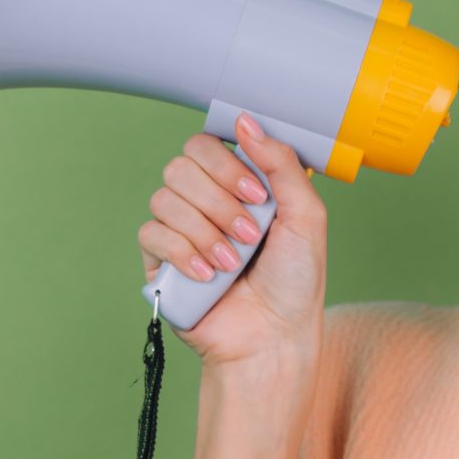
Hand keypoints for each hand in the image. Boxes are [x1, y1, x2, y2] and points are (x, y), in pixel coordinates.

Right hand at [138, 112, 326, 371]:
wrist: (273, 338)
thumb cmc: (294, 282)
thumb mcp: (307, 217)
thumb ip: (281, 164)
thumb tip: (245, 121)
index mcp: (236, 185)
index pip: (206, 144)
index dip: (226, 163)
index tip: (256, 194)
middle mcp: (205, 202)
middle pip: (181, 166)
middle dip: (218, 201)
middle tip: (249, 232)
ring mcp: (179, 230)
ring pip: (165, 199)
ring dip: (205, 232)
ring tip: (233, 263)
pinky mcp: (159, 262)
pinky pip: (151, 234)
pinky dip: (184, 253)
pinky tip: (209, 276)